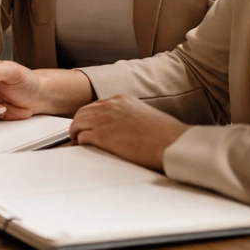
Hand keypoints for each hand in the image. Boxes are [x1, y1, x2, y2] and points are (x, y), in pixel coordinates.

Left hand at [69, 95, 186, 170]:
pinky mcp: (102, 136)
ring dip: (77, 134)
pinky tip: (85, 150)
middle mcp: (110, 106)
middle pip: (82, 113)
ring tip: (79, 143)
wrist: (172, 143)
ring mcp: (104, 120)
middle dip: (79, 125)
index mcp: (122, 99)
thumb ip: (128, 116)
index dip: (90, 117)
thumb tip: (120, 127)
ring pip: (77, 124)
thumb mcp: (145, 115)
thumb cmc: (167, 134)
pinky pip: (81, 138)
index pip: (95, 106)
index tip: (89, 126)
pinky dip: (81, 145)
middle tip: (79, 136)